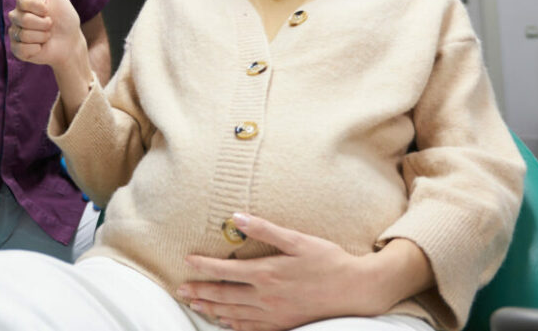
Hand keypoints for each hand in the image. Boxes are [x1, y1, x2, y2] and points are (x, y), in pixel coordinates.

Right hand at [8, 0, 85, 71]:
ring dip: (42, 37)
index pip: (23, 1)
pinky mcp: (17, 50)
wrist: (70, 42)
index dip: (40, 7)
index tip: (49, 10)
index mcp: (23, 3)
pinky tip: (40, 47)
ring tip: (46, 36)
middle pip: (24, 19)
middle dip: (44, 24)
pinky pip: (22, 49)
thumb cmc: (64, 18)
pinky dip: (37, 49)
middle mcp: (16, 17)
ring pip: (24, 34)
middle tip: (50, 26)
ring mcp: (15, 34)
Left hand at [179, 214, 393, 330]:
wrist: (357, 290)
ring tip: (195, 304)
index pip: (225, 270)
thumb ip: (265, 229)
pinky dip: (235, 325)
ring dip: (211, 309)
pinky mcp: (284, 325)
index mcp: (266, 273)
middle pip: (224, 296)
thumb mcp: (297, 240)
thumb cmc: (329, 261)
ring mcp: (274, 315)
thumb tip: (237, 217)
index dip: (203, 266)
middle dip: (200, 292)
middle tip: (181, 290)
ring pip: (234, 314)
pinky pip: (252, 329)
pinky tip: (225, 322)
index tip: (187, 261)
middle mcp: (266, 297)